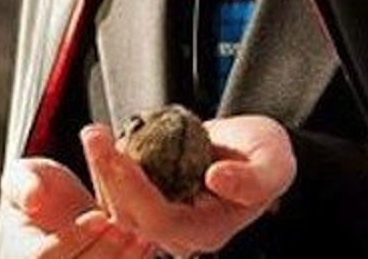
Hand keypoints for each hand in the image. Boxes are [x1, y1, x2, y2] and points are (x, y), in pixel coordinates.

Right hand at [0, 156, 156, 258]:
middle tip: (125, 228)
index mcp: (24, 254)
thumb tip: (33, 197)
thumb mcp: (23, 177)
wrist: (60, 204)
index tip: (99, 216)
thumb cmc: (39, 188)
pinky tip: (149, 242)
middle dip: (103, 251)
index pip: (42, 256)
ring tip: (143, 236)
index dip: (73, 238)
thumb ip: (23, 184)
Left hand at [81, 115, 296, 256]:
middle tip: (95, 135)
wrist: (255, 150)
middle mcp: (179, 235)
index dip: (137, 190)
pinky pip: (118, 190)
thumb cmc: (266, 158)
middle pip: (130, 215)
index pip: (161, 220)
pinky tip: (101, 140)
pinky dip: (107, 165)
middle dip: (108, 174)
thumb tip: (216, 178)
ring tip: (94, 132)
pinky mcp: (148, 203)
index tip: (120, 156)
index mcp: (209, 232)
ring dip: (101, 167)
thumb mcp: (273, 164)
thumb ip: (251, 179)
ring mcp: (160, 219)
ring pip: (117, 204)